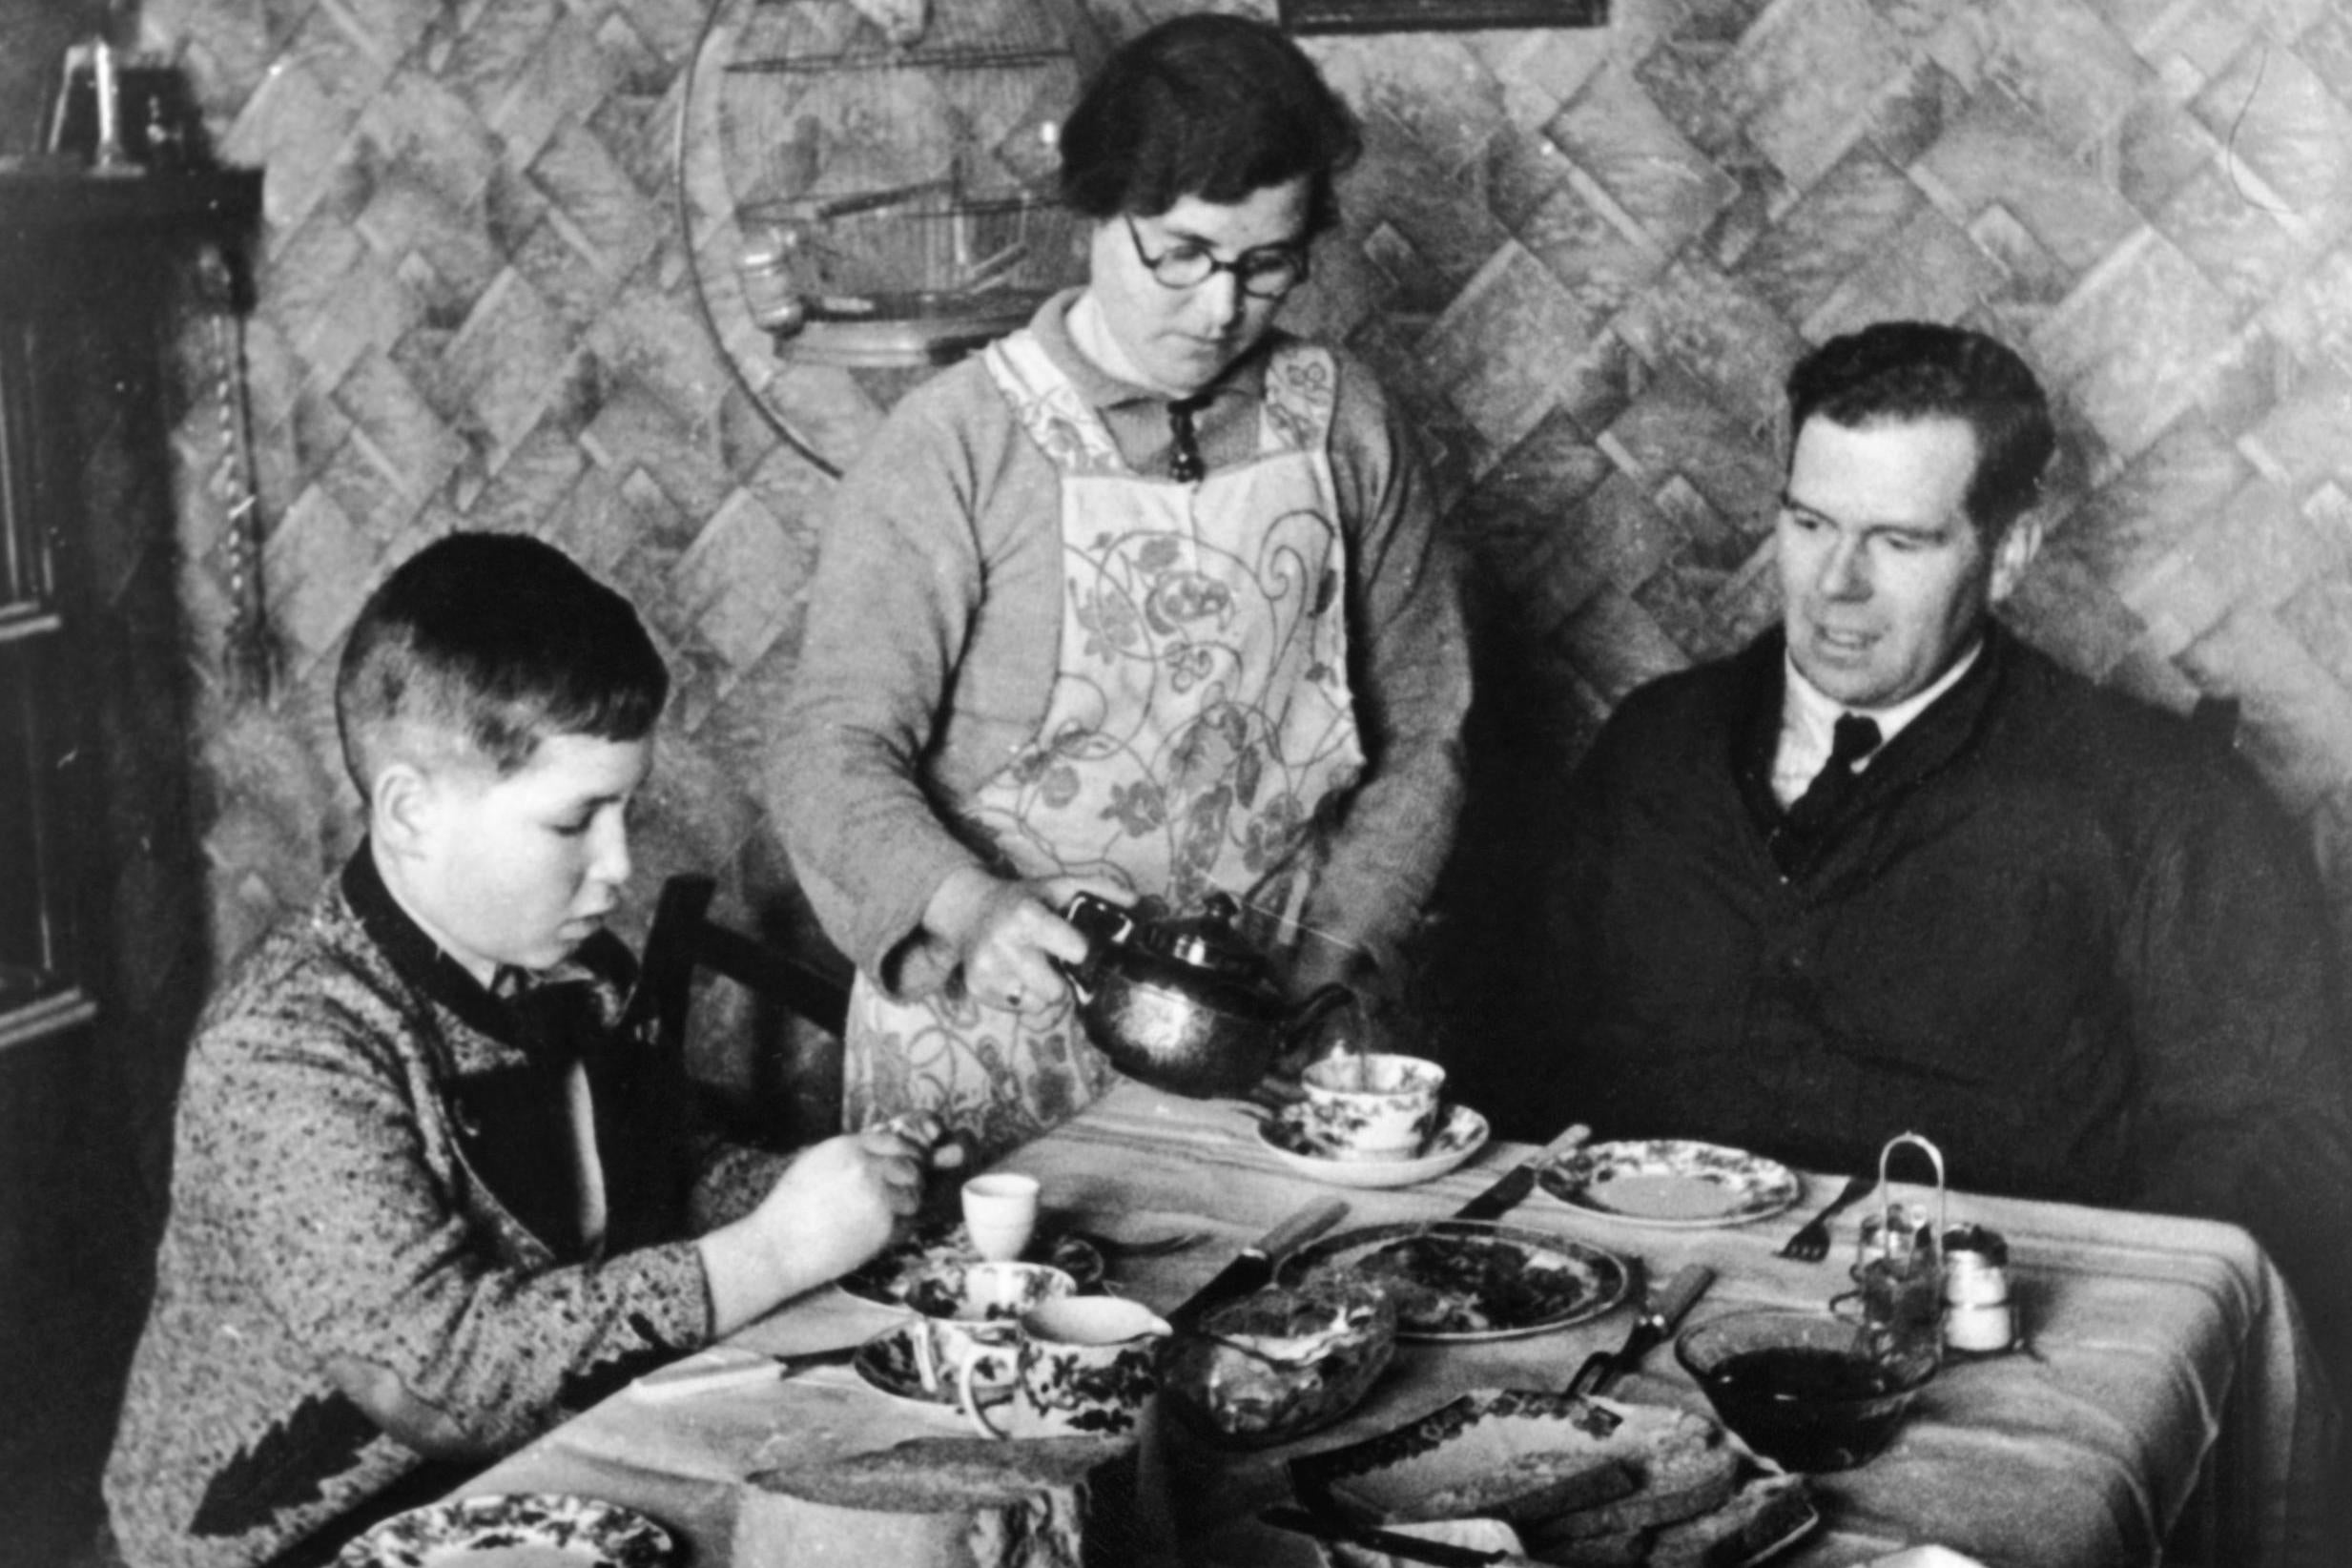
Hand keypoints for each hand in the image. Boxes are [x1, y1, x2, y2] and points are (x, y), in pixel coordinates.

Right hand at [748, 1123, 932, 1281]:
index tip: (908, 1167)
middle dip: (910, 1183)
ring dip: (905, 1208)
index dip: (906, 1156)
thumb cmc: (790, 1210)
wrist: (777, 1247)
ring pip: (914, 1196)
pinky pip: (906, 1224)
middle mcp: (866, 1166)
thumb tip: (884, 1154)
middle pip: (911, 1167)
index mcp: (848, 1147)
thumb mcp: (815, 1164)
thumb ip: (851, 1155)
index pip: (896, 1142)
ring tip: (881, 1220)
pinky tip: (874, 1237)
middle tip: (900, 1197)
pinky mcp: (883, 1225)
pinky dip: (898, 1231)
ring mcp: (877, 1195)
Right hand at [925, 867, 1129, 1013]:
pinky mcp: (977, 989)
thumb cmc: (1025, 899)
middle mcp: (1003, 946)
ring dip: (1044, 990)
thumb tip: (1137, 903)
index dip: (1081, 952)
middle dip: (1062, 980)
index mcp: (1026, 916)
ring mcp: (987, 971)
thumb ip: (1101, 890)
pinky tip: (1017, 973)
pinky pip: (1019, 1008)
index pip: (1075, 952)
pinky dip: (1024, 995)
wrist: (970, 909)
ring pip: (1038, 1005)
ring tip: (1035, 966)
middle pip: (1056, 992)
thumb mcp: (1060, 885)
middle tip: (1054, 961)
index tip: (1077, 947)